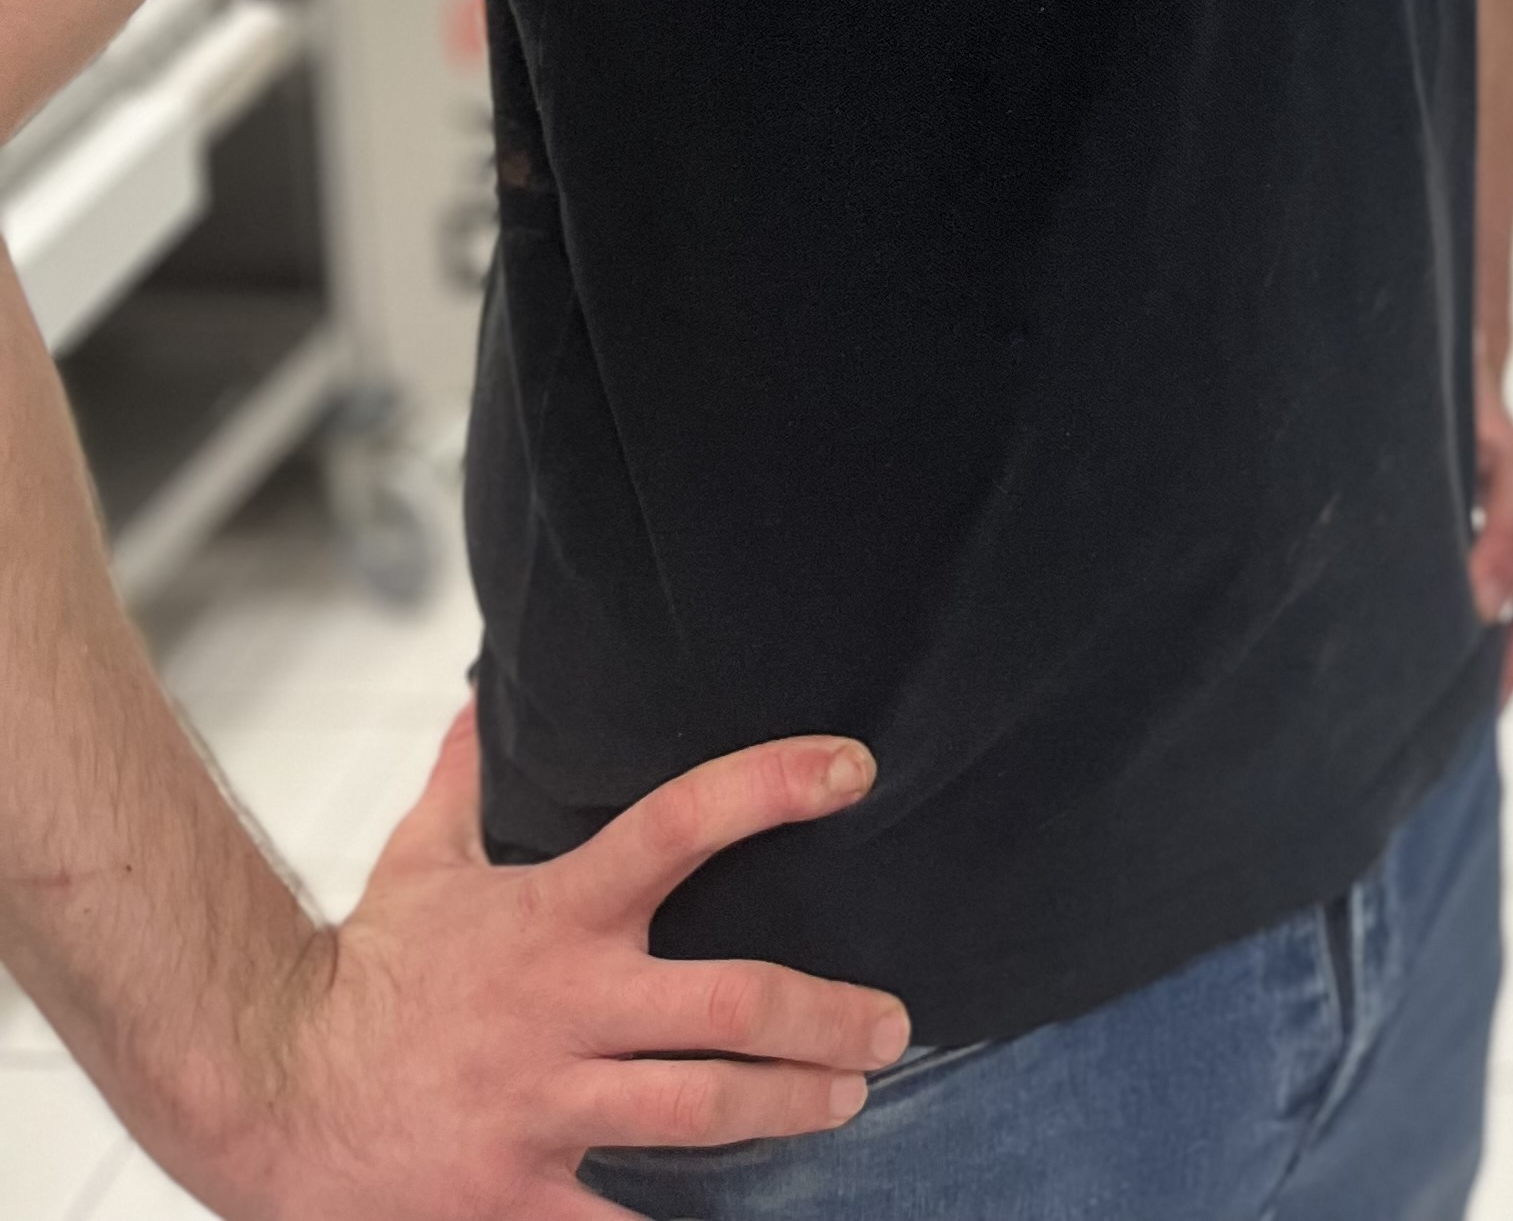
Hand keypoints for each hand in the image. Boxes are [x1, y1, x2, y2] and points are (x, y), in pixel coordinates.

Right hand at [206, 699, 907, 1217]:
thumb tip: (473, 697)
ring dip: (790, 1105)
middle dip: (825, 1014)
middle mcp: (564, 1007)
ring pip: (701, 1111)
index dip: (770, 787)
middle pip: (729, 1004)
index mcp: (555, 916)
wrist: (264, 1092)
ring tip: (845, 1098)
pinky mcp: (514, 1198)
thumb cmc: (359, 976)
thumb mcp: (416, 865)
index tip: (853, 768)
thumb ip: (462, 782)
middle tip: (892, 1022)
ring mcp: (543, 1108)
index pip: (679, 824)